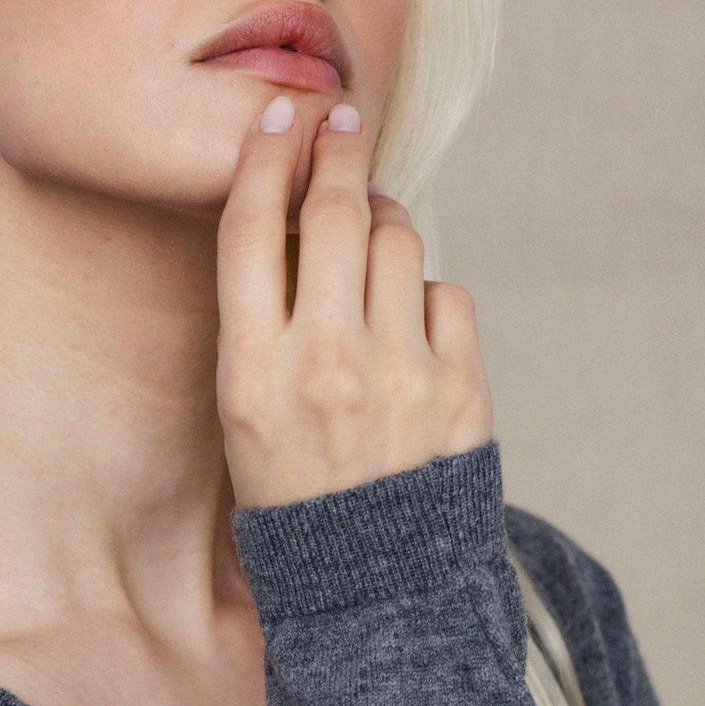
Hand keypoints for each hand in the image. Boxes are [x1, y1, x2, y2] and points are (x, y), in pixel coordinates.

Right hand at [215, 92, 493, 509]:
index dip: (264, 159)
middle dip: (338, 149)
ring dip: (383, 224)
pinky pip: (444, 294)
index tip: (279, 119)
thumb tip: (299, 210)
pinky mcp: (459, 389)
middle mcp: (322, 365)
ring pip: (395, 240)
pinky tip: (408, 327)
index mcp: (250, 373)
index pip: (248, 231)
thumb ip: (263, 320)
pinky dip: (426, 297)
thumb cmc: (297, 490)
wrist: (375, 586)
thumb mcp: (245, 415)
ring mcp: (397, 375)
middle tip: (342, 122)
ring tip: (372, 241)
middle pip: (331, 212)